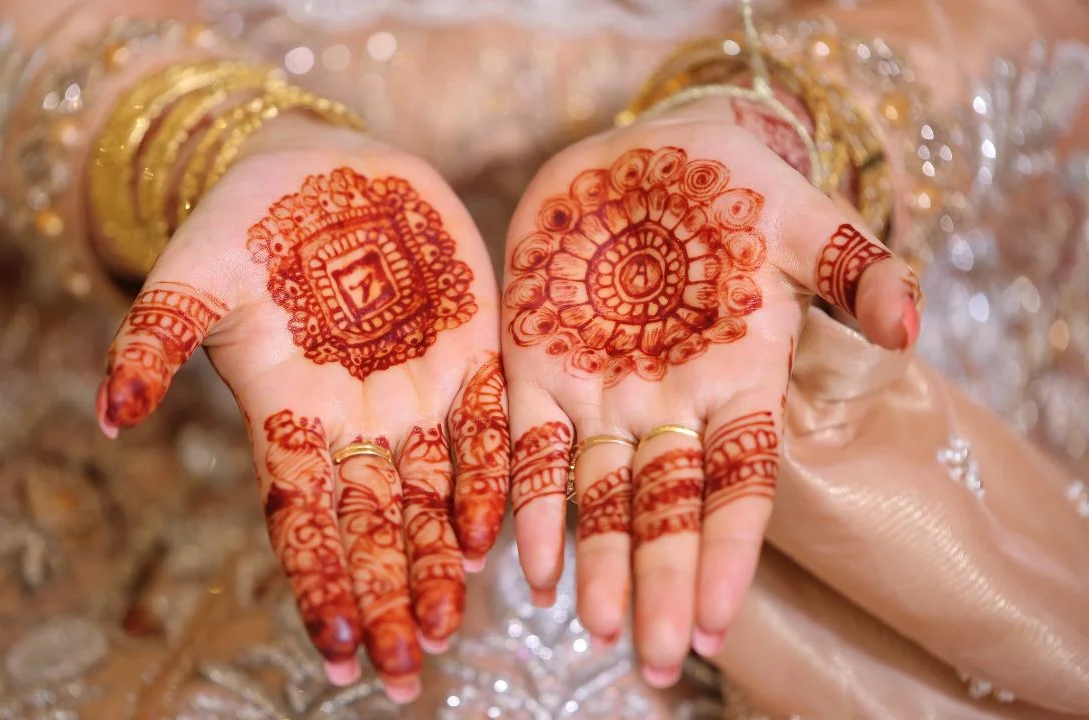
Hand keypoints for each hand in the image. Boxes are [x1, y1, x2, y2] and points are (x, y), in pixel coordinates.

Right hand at [95, 117, 508, 702]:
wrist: (315, 165)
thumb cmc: (240, 223)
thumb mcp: (189, 275)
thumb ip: (152, 340)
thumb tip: (106, 416)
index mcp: (289, 417)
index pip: (302, 522)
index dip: (318, 586)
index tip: (335, 654)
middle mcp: (356, 423)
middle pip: (373, 531)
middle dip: (386, 600)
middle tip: (404, 671)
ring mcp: (416, 392)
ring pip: (432, 498)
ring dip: (439, 563)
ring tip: (444, 626)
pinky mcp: (469, 351)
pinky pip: (485, 429)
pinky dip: (488, 481)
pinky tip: (490, 537)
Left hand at [500, 97, 919, 684]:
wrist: (645, 153)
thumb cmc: (734, 186)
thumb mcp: (803, 218)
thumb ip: (856, 267)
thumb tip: (910, 324)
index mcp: (738, 382)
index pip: (739, 486)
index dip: (730, 554)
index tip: (717, 624)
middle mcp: (669, 405)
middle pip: (668, 511)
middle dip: (662, 584)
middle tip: (653, 662)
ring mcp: (600, 391)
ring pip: (598, 495)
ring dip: (597, 562)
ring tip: (593, 628)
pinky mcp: (536, 365)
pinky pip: (531, 447)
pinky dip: (528, 504)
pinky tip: (524, 566)